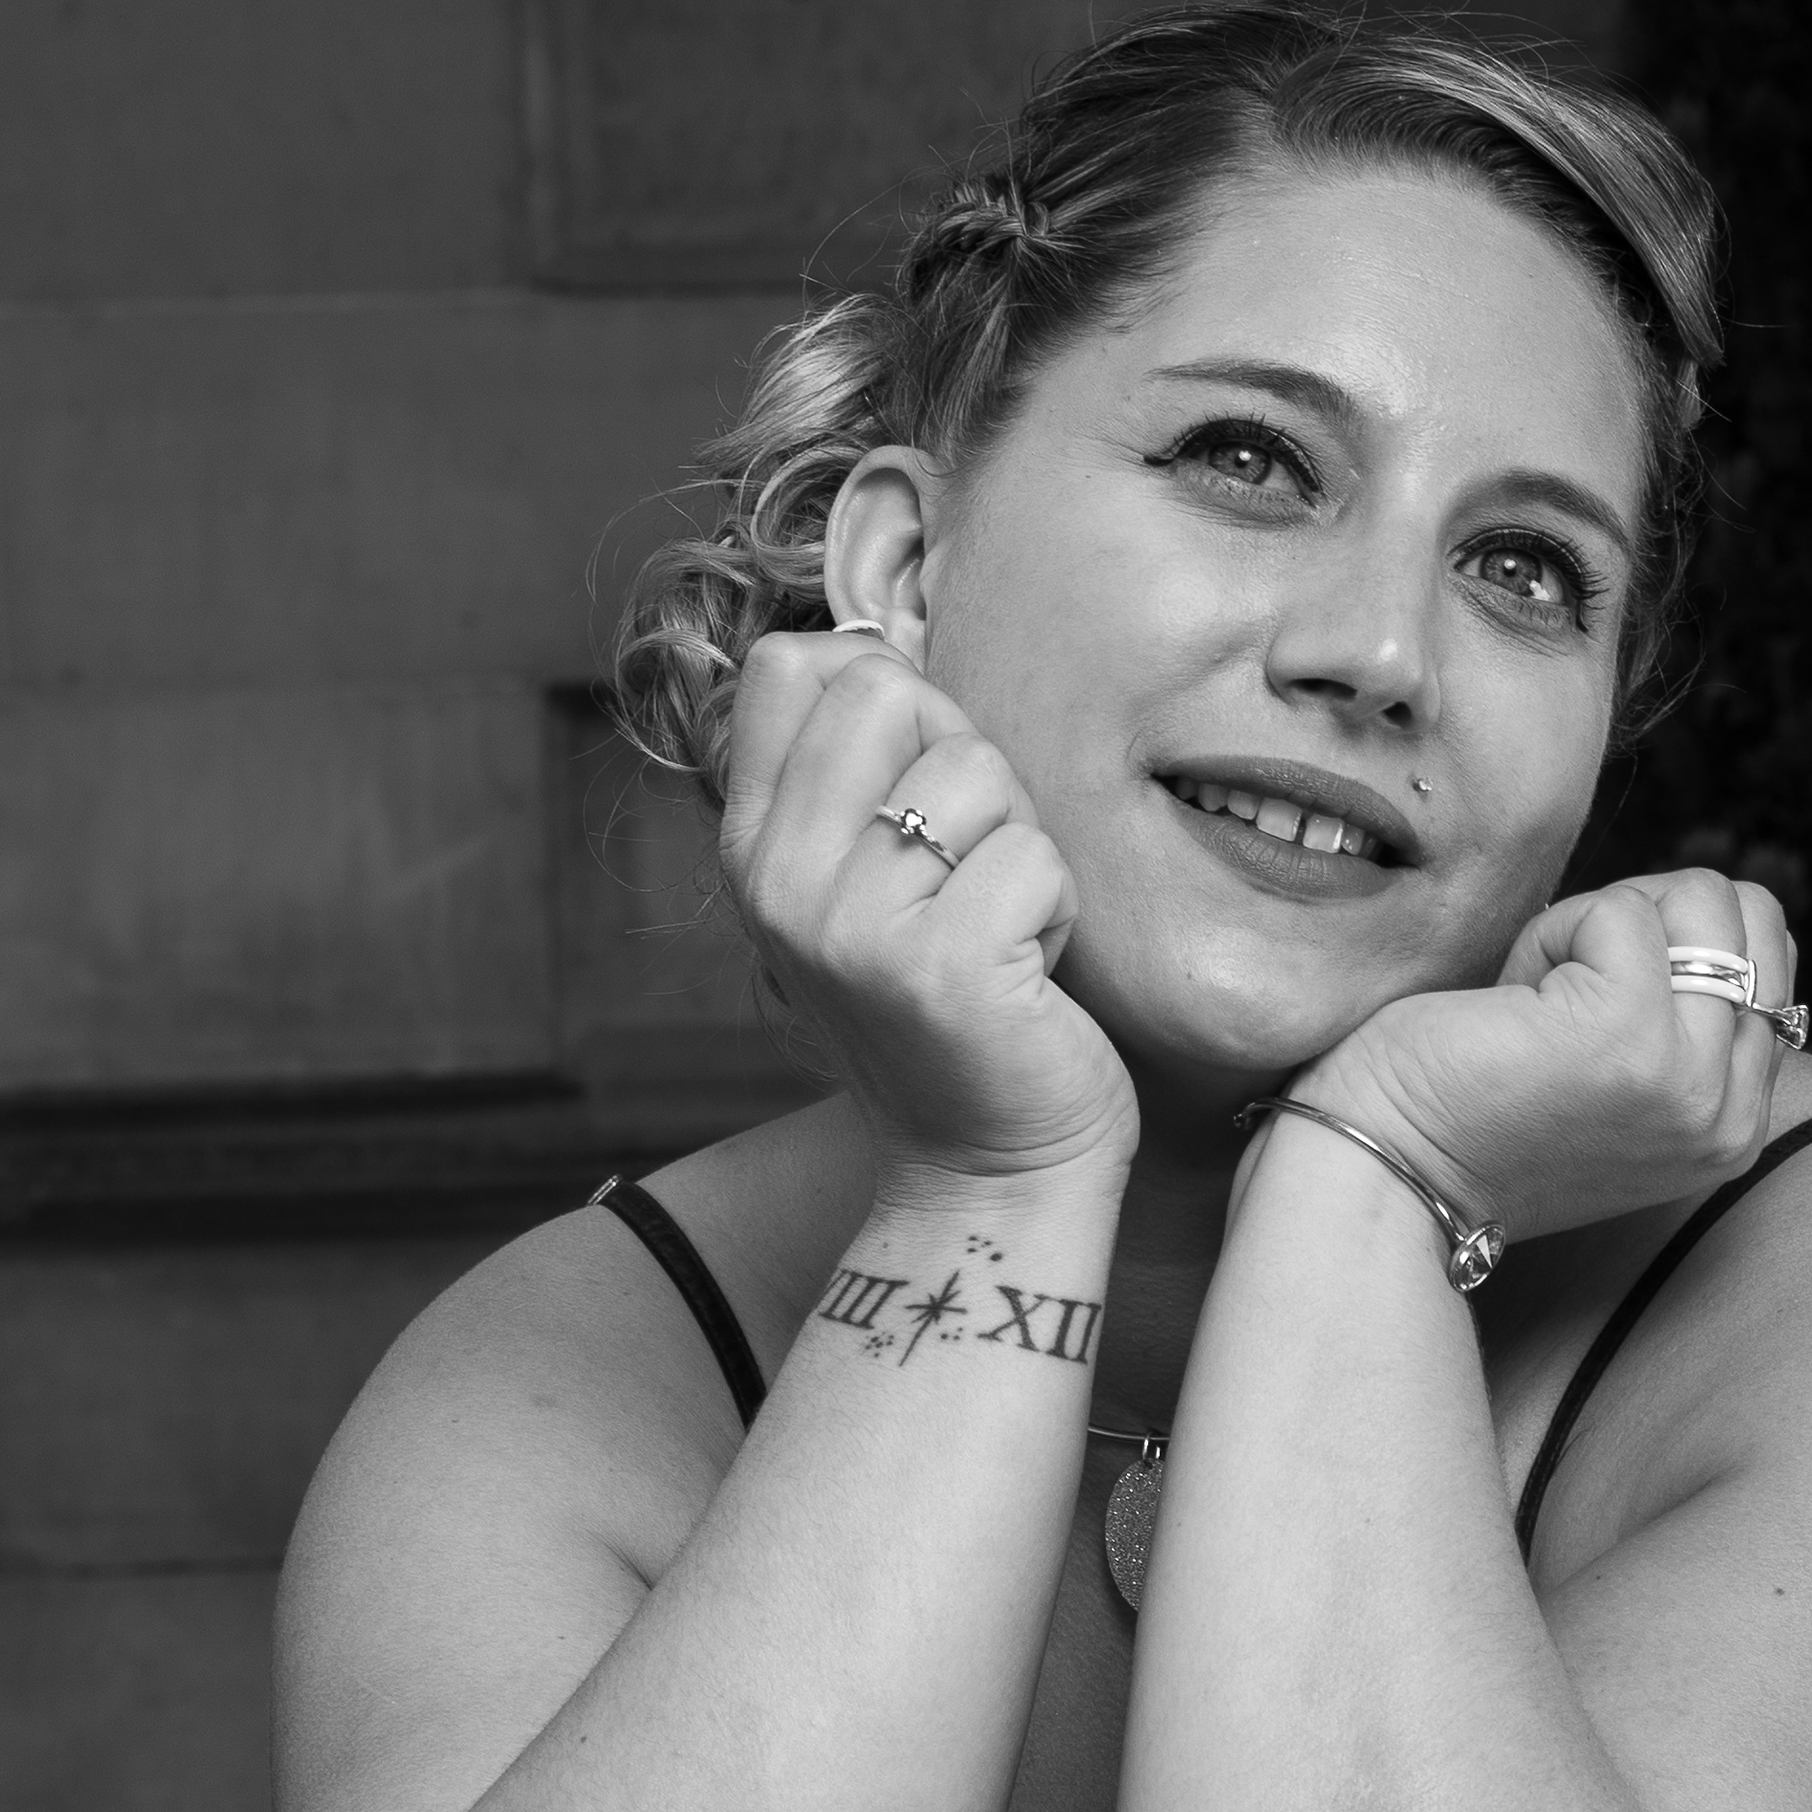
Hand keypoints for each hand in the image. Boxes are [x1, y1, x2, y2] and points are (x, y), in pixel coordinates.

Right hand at [719, 630, 1136, 1188]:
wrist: (988, 1170)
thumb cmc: (956, 1009)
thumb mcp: (868, 882)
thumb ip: (855, 772)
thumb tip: (873, 640)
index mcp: (753, 850)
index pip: (794, 666)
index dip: (891, 697)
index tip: (918, 792)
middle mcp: (780, 882)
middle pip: (889, 693)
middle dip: (967, 764)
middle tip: (972, 870)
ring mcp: (853, 925)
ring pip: (977, 770)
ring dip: (1021, 847)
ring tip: (998, 932)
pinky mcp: (942, 965)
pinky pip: (1035, 855)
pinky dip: (1058, 911)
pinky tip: (1026, 978)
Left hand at [1294, 869, 1800, 1245]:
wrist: (1387, 1172)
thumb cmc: (1476, 1114)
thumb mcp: (1619, 1081)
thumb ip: (1685, 1023)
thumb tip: (1721, 909)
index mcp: (1734, 1126)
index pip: (1764, 959)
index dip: (1668, 949)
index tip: (1587, 1017)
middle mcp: (1726, 1112)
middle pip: (1748, 916)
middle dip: (1647, 922)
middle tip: (1563, 999)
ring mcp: (1687, 1074)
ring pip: (1697, 901)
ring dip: (1597, 926)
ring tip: (1539, 1004)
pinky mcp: (1630, 1029)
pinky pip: (1618, 911)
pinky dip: (1549, 932)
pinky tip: (1511, 1003)